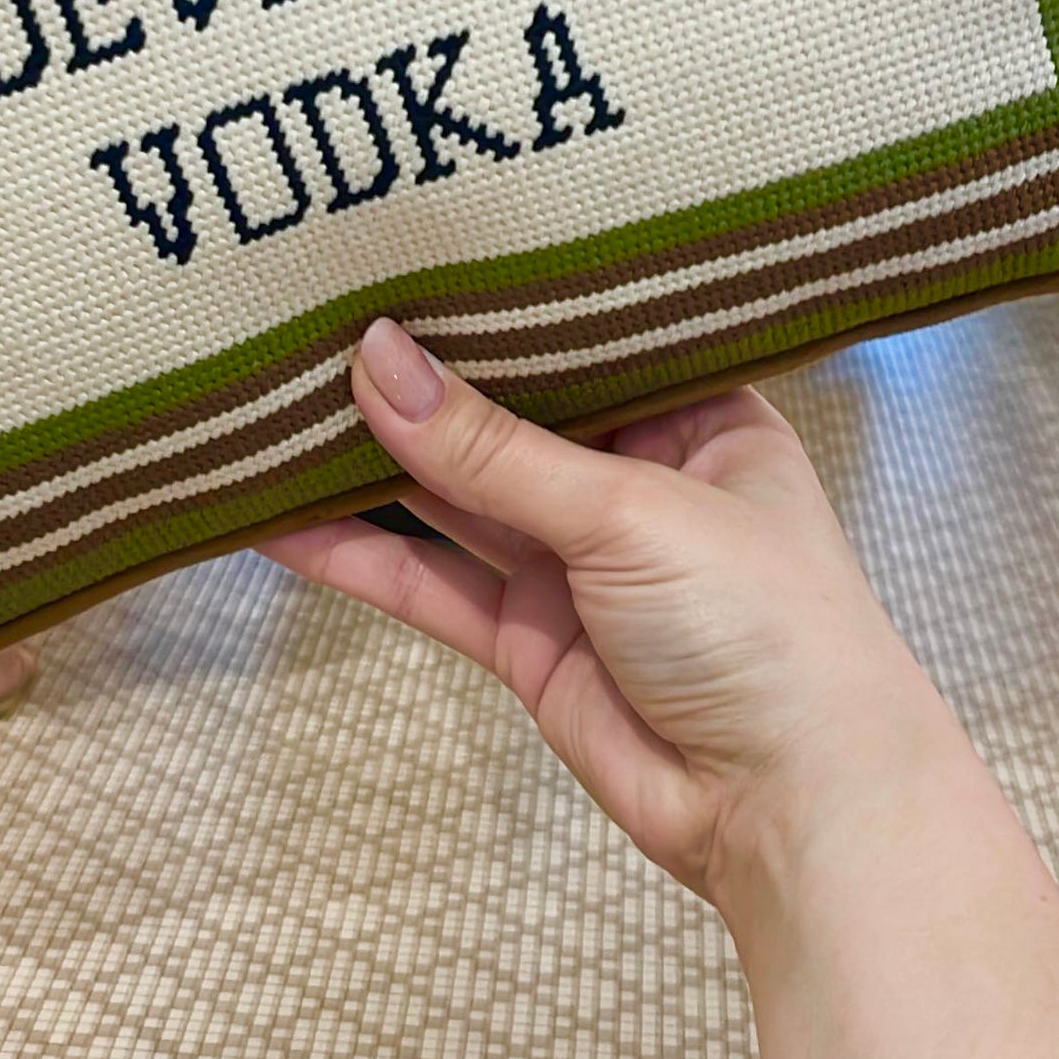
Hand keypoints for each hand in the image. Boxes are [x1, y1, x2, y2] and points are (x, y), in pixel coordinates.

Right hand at [263, 318, 950, 916]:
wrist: (794, 809)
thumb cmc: (769, 630)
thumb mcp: (632, 510)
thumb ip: (492, 447)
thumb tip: (377, 359)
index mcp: (698, 418)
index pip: (583, 340)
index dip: (497, 304)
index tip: (401, 249)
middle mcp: (635, 482)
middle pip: (504, 418)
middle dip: (417, 381)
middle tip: (303, 315)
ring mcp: (577, 566)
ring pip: (451, 501)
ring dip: (366, 466)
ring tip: (264, 405)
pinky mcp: (530, 642)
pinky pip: (431, 585)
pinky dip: (356, 558)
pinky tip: (274, 522)